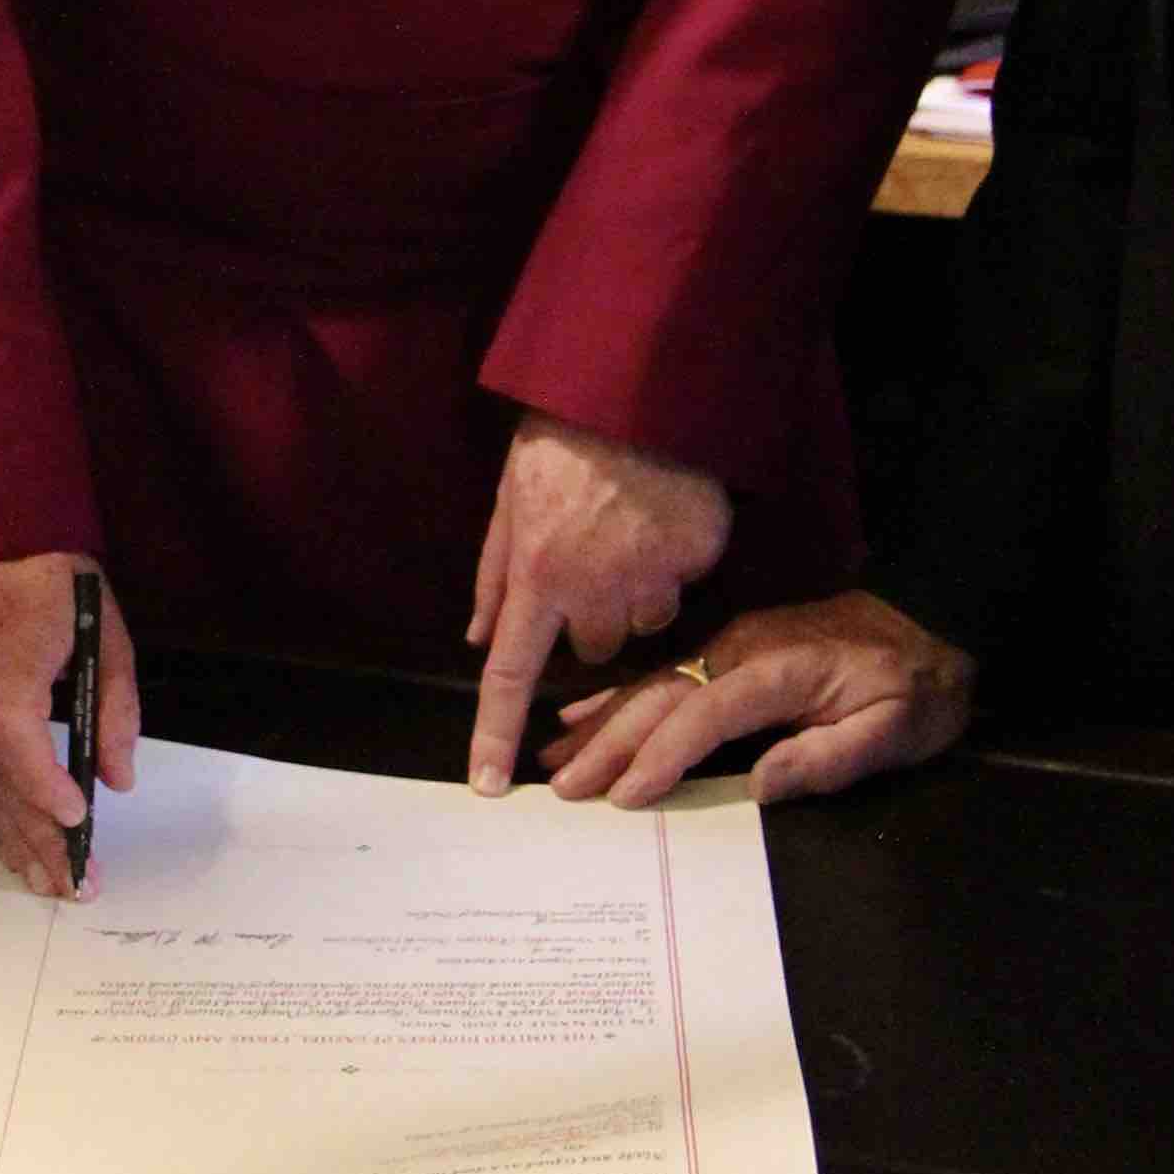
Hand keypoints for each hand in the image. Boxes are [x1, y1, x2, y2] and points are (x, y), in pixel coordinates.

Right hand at [0, 552, 140, 900]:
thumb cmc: (48, 579)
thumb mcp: (103, 622)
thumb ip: (115, 700)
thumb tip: (118, 779)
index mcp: (12, 634)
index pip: (9, 720)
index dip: (39, 777)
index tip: (78, 814)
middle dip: (36, 831)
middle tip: (75, 884)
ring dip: (7, 833)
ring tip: (46, 881)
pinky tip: (7, 842)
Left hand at [465, 416, 730, 794]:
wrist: (633, 388)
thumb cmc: (561, 441)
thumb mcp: (508, 502)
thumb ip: (495, 576)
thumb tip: (477, 637)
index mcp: (538, 575)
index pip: (509, 673)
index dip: (495, 732)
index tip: (491, 784)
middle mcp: (594, 588)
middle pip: (595, 648)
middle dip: (591, 618)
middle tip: (591, 559)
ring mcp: (650, 575)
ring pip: (643, 622)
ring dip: (635, 593)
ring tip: (629, 534)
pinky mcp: (696, 556)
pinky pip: (682, 584)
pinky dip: (673, 564)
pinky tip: (661, 520)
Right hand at [547, 587, 977, 807]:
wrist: (929, 623)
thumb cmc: (917, 688)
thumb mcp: (895, 730)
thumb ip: (828, 758)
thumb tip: (758, 782)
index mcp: (780, 671)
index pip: (706, 713)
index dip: (661, 756)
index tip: (624, 796)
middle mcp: (742, 651)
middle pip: (663, 697)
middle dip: (609, 744)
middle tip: (563, 789)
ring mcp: (730, 645)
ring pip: (652, 685)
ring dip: (601, 724)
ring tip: (554, 761)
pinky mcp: (727, 650)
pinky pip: (662, 674)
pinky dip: (616, 698)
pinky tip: (582, 717)